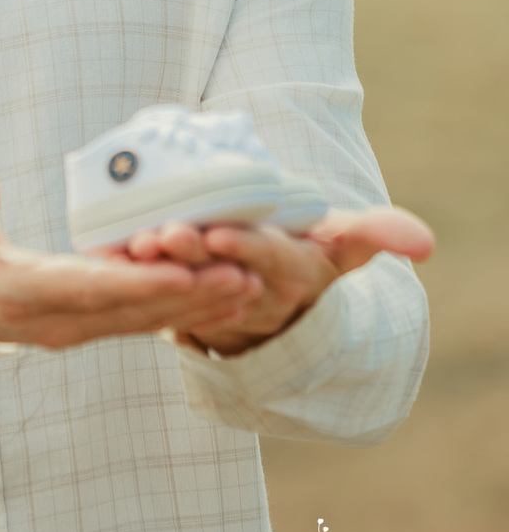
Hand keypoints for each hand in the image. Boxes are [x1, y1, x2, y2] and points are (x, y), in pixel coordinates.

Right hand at [0, 169, 267, 351]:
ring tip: (250, 284)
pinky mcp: (85, 323)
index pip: (85, 288)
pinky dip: (180, 308)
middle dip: (188, 295)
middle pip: (128, 310)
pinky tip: (222, 296)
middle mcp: (51, 320)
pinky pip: (139, 318)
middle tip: (244, 275)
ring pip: (141, 318)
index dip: (137, 282)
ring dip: (195, 304)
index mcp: (17, 292)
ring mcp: (71, 327)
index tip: (183, 270)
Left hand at [119, 205, 434, 356]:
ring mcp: (209, 298)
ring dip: (155, 266)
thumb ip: (379, 234)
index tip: (219, 233)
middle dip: (189, 254)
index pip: (264, 258)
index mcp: (286, 272)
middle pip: (214, 271)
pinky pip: (150, 287)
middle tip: (161, 234)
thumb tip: (426, 244)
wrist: (270, 296)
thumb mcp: (343, 245)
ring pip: (179, 282)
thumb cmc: (307, 255)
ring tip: (132, 244)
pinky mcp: (176, 298)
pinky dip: (129, 272)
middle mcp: (245, 289)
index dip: (243, 247)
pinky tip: (106, 251)